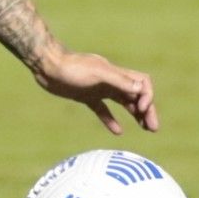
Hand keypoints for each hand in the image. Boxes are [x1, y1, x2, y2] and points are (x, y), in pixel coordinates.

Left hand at [33, 49, 158, 134]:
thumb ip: (119, 80)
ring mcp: (98, 89)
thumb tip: (142, 88)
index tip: (142, 109)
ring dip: (135, 114)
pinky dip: (111, 120)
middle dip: (147, 110)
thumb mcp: (97, 73)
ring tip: (145, 129)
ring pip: (123, 102)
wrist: (45, 66)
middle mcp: (110, 81)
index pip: (142, 83)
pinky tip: (118, 131)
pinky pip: (103, 109)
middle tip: (153, 128)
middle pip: (136, 95)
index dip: (147, 96)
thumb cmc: (71, 67)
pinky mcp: (86, 96)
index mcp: (115, 74)